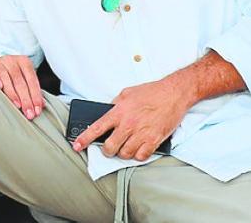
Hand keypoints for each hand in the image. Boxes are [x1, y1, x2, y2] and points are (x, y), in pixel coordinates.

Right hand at [0, 55, 43, 118]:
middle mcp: (11, 60)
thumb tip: (41, 105)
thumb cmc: (11, 76)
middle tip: (28, 113)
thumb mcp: (24, 79)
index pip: (32, 80)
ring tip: (17, 105)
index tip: (37, 111)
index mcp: (24, 62)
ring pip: (5, 77)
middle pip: (19, 80)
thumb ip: (32, 90)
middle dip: (25, 99)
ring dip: (12, 93)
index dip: (35, 96)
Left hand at [73, 77, 188, 160]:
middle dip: (107, 150)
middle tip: (109, 148)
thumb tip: (108, 115)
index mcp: (119, 112)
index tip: (77, 146)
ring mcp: (142, 134)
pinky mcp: (155, 140)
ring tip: (124, 147)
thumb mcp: (125, 94)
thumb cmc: (151, 93)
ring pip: (125, 154)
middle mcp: (128, 125)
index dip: (84, 139)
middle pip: (110, 147)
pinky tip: (137, 149)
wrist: (173, 94)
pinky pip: (142, 156)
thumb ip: (114, 106)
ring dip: (122, 153)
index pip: (96, 128)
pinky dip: (137, 156)